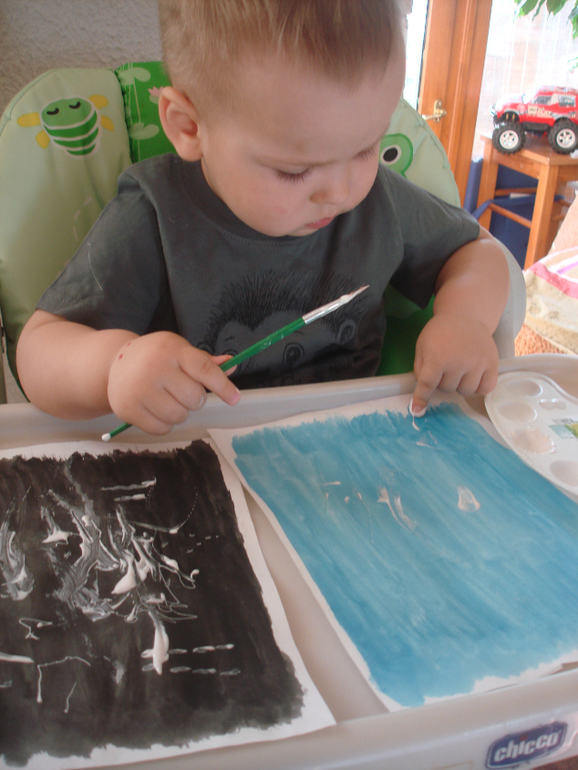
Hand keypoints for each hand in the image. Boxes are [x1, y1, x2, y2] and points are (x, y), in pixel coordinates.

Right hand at [107, 331, 239, 433]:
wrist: (114, 363)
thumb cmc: (155, 356)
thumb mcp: (178, 350)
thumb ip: (204, 362)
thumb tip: (232, 365)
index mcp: (172, 349)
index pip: (203, 369)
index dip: (222, 386)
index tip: (235, 399)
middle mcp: (154, 367)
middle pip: (194, 398)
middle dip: (195, 399)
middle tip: (182, 391)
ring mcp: (138, 389)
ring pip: (179, 416)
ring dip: (181, 412)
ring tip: (168, 399)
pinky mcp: (127, 409)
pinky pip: (161, 428)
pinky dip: (165, 424)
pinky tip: (156, 409)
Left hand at [411, 313, 498, 414]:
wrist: (465, 316)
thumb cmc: (440, 332)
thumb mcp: (422, 346)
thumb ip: (420, 369)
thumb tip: (423, 392)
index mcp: (437, 357)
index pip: (428, 385)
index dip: (421, 398)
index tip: (417, 410)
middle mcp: (458, 362)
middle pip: (447, 389)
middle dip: (443, 382)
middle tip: (445, 368)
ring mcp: (477, 364)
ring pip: (466, 391)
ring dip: (460, 385)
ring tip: (459, 370)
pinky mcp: (492, 364)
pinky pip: (486, 388)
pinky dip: (479, 387)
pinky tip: (473, 376)